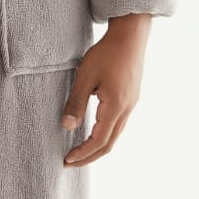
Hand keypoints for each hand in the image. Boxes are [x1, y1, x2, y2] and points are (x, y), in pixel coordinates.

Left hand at [61, 12, 151, 167]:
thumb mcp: (85, 77)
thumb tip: (67, 127)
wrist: (131, 36)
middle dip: (90, 156)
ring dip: (98, 146)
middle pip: (109, 143)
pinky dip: (105, 134)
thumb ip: (75, 103)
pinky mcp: (132, 98)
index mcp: (115, 107)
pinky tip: (94, 131)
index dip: (83, 153)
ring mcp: (132, 104)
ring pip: (116, 135)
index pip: (99, 140)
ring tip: (81, 151)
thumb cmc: (106, 53)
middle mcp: (127, 109)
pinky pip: (119, 124)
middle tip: (71, 162)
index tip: (68, 160)